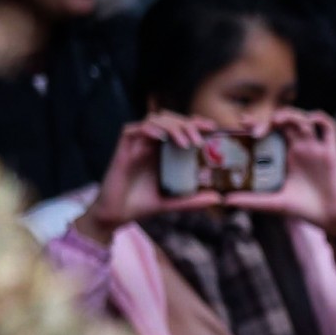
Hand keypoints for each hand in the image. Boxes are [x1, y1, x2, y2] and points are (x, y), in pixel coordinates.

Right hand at [75, 113, 221, 239]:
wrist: (116, 215)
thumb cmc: (143, 205)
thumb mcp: (174, 202)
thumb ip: (194, 200)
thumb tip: (218, 198)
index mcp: (164, 151)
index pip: (181, 127)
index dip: (196, 123)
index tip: (214, 128)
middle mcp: (151, 144)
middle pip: (169, 119)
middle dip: (187, 123)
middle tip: (202, 137)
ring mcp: (136, 144)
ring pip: (154, 120)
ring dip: (172, 126)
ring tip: (186, 143)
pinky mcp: (123, 149)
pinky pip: (134, 130)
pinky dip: (150, 130)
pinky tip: (163, 138)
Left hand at [221, 108, 335, 232]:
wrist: (330, 219)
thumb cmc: (303, 210)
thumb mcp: (274, 204)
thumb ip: (252, 200)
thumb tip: (225, 200)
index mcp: (286, 157)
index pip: (271, 132)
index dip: (257, 123)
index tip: (242, 124)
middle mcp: (300, 149)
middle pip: (286, 122)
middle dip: (271, 119)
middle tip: (256, 130)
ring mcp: (315, 148)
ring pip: (304, 119)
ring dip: (290, 115)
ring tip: (276, 121)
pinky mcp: (331, 152)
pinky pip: (328, 127)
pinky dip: (318, 118)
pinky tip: (307, 120)